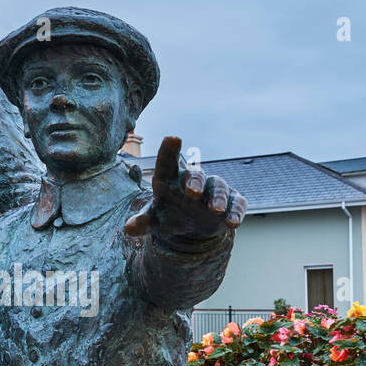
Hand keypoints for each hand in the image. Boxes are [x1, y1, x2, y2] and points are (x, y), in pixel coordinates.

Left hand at [124, 136, 245, 244]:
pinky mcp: (230, 202)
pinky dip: (235, 211)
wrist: (193, 226)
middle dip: (194, 182)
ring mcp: (213, 190)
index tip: (172, 137)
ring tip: (215, 211)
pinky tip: (233, 223)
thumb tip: (128, 228)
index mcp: (171, 180)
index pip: (167, 163)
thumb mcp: (154, 220)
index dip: (169, 150)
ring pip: (217, 187)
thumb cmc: (169, 214)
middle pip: (195, 175)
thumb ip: (142, 222)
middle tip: (192, 193)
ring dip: (217, 198)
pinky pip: (236, 203)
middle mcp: (193, 181)